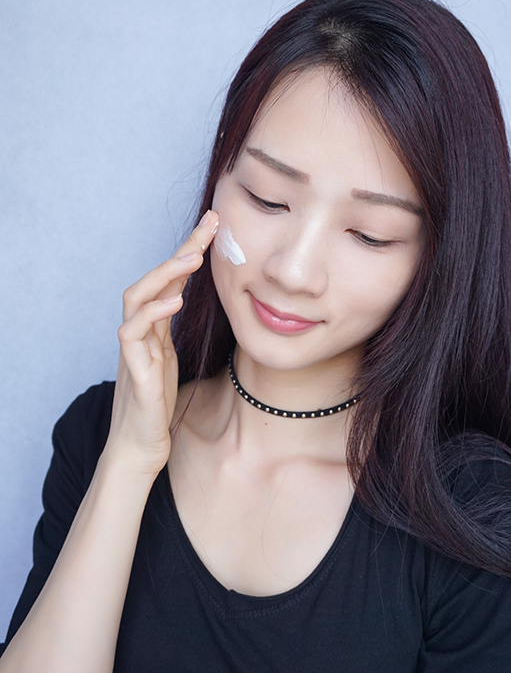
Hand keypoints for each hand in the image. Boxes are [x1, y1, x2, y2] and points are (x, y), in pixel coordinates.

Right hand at [102, 210, 218, 478]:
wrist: (138, 447)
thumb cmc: (154, 405)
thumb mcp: (171, 360)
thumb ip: (173, 333)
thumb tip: (192, 308)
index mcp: (153, 328)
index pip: (171, 280)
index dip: (190, 250)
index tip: (215, 225)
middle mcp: (140, 332)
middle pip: (153, 278)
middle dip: (181, 248)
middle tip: (210, 225)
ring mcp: (133, 350)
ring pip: (137, 298)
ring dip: (164, 275)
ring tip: (192, 256)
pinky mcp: (133, 372)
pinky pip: (132, 334)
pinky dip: (152, 314)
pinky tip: (174, 300)